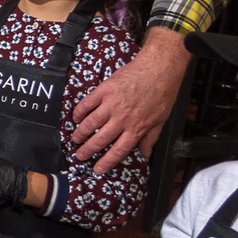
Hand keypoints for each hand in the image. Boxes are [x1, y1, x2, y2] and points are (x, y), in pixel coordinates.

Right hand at [71, 27, 189, 168]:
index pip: (118, 151)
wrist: (159, 68)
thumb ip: (150, 138)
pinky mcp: (104, 90)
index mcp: (136, 128)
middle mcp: (122, 119)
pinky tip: (75, 117)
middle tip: (79, 155)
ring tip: (75, 138)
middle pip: (100, 140)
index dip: (106, 162)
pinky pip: (87, 104)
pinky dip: (79, 112)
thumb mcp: (161, 120)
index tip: (97, 169)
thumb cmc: (162, 93)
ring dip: (80, 133)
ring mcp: (111, 104)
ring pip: (90, 124)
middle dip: (87, 150)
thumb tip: (145, 155)